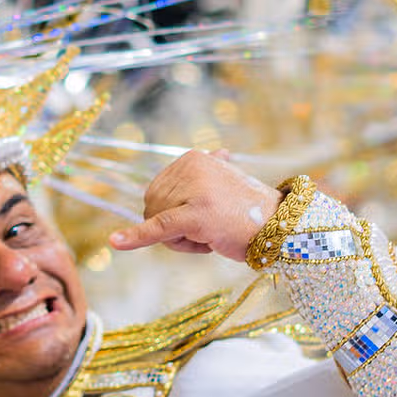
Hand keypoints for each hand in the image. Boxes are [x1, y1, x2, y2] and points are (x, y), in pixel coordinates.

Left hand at [109, 150, 284, 262]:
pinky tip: (116, 242)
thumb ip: (203, 177)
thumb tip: (217, 154)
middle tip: (210, 231)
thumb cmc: (250, 211)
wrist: (281, 227)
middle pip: (153, 208)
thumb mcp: (220, 186)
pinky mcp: (194, 214)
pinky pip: (158, 227)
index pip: (157, 194)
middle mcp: (190, 166)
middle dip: (175, 229)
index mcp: (192, 158)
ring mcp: (193, 190)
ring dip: (182, 241)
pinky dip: (136, 237)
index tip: (204, 219)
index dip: (172, 216)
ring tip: (213, 235)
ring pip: (159, 225)